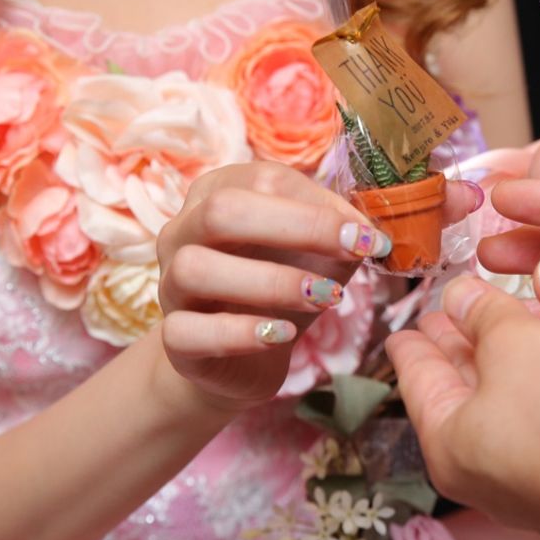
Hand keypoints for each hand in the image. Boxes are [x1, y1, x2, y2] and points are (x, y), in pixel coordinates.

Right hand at [156, 162, 389, 409]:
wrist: (245, 359)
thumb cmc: (280, 291)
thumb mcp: (317, 256)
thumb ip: (340, 235)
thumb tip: (369, 232)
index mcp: (218, 194)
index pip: (264, 179)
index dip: (320, 207)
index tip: (368, 238)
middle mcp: (184, 232)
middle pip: (221, 210)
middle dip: (297, 228)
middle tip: (351, 254)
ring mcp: (170, 285)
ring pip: (197, 268)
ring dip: (271, 282)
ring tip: (324, 299)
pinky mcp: (173, 340)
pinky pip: (188, 331)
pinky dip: (241, 332)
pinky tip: (283, 334)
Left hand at [385, 276, 539, 536]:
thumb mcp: (516, 343)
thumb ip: (485, 315)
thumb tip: (459, 299)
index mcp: (452, 440)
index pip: (420, 381)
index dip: (411, 348)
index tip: (402, 328)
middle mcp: (493, 460)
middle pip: (466, 388)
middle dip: (462, 343)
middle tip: (452, 308)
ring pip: (520, 392)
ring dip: (516, 349)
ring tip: (509, 307)